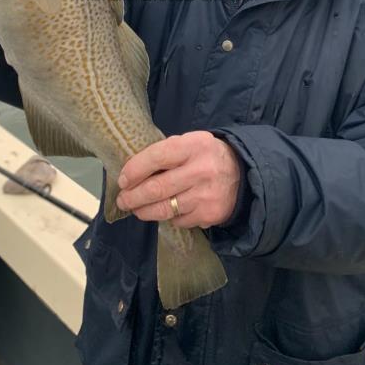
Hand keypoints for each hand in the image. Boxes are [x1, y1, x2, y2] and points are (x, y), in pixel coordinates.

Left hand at [116, 132, 240, 228]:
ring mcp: (206, 195)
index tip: (122, 180)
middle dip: (133, 197)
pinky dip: (169, 217)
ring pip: (165, 208)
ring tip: (136, 209)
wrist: (243, 173)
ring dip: (144, 211)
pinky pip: (179, 220)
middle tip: (123, 200)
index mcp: (193, 146)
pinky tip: (168, 211)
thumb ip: (166, 153)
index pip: (157, 157)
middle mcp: (201, 170)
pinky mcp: (209, 214)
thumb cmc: (206, 156)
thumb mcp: (190, 143)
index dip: (135, 170)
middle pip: (157, 188)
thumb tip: (132, 172)